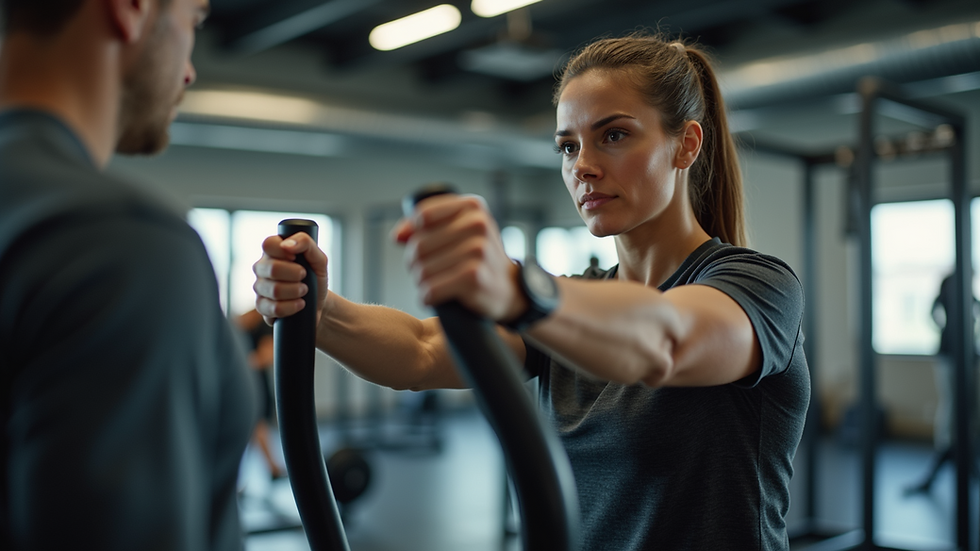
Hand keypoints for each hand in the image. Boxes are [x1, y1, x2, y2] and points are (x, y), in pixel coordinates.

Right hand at [252, 232, 328, 324]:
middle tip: (304, 276)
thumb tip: (287, 244)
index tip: (296, 258)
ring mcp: (260, 287)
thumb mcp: (318, 259)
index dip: (284, 251)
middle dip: (295, 274)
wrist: (318, 303)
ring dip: (296, 291)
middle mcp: (262, 268)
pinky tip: (299, 304)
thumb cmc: (315, 278)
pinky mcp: (262, 307)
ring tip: (304, 291)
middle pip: (272, 268)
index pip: (269, 244)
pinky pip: (274, 308)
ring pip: (274, 290)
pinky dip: (292, 307)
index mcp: (273, 252)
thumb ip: (306, 243)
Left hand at [394, 194, 524, 320]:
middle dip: (416, 263)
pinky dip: (427, 297)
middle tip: (430, 271)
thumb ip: (425, 226)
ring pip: (422, 270)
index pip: (421, 216)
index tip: (424, 248)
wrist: (509, 289)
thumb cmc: (478, 258)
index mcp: (472, 206)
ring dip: (422, 282)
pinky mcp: (474, 277)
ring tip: (436, 284)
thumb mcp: (458, 231)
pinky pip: (430, 290)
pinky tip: (437, 297)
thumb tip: (397, 237)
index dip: (413, 235)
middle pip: (418, 246)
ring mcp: (478, 250)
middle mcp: (477, 224)